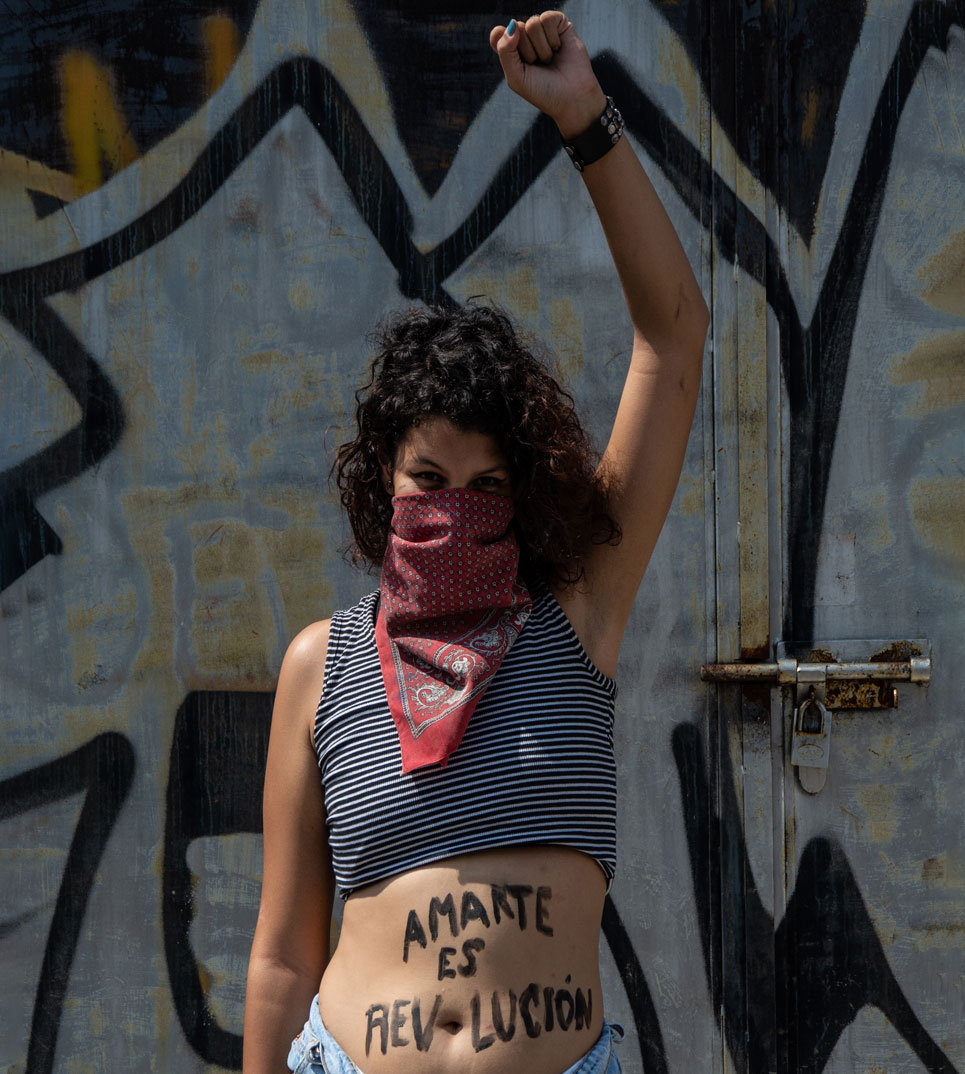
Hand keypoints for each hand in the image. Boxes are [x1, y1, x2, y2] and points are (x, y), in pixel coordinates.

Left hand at [490, 12, 605, 138]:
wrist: (572, 97)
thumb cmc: (542, 91)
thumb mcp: (516, 77)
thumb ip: (505, 51)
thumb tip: (513, 23)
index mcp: (512, 51)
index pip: (497, 34)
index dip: (503, 42)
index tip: (516, 60)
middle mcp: (526, 38)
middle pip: (516, 28)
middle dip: (527, 51)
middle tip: (538, 65)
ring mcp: (543, 30)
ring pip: (532, 23)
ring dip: (541, 48)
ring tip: (549, 59)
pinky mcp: (559, 24)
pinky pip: (547, 18)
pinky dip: (552, 38)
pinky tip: (559, 48)